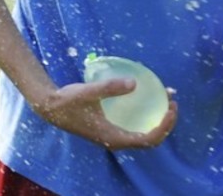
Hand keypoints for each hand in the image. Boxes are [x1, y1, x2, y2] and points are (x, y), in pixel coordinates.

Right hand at [30, 78, 176, 149]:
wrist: (50, 107)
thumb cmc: (69, 101)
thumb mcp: (88, 92)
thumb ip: (110, 88)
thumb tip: (135, 83)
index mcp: (114, 137)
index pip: (147, 139)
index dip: (164, 126)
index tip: (171, 108)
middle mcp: (116, 139)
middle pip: (149, 138)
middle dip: (164, 123)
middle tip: (172, 102)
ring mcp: (113, 134)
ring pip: (142, 131)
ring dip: (156, 118)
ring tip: (164, 99)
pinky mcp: (109, 127)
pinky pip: (133, 124)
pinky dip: (143, 114)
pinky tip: (143, 96)